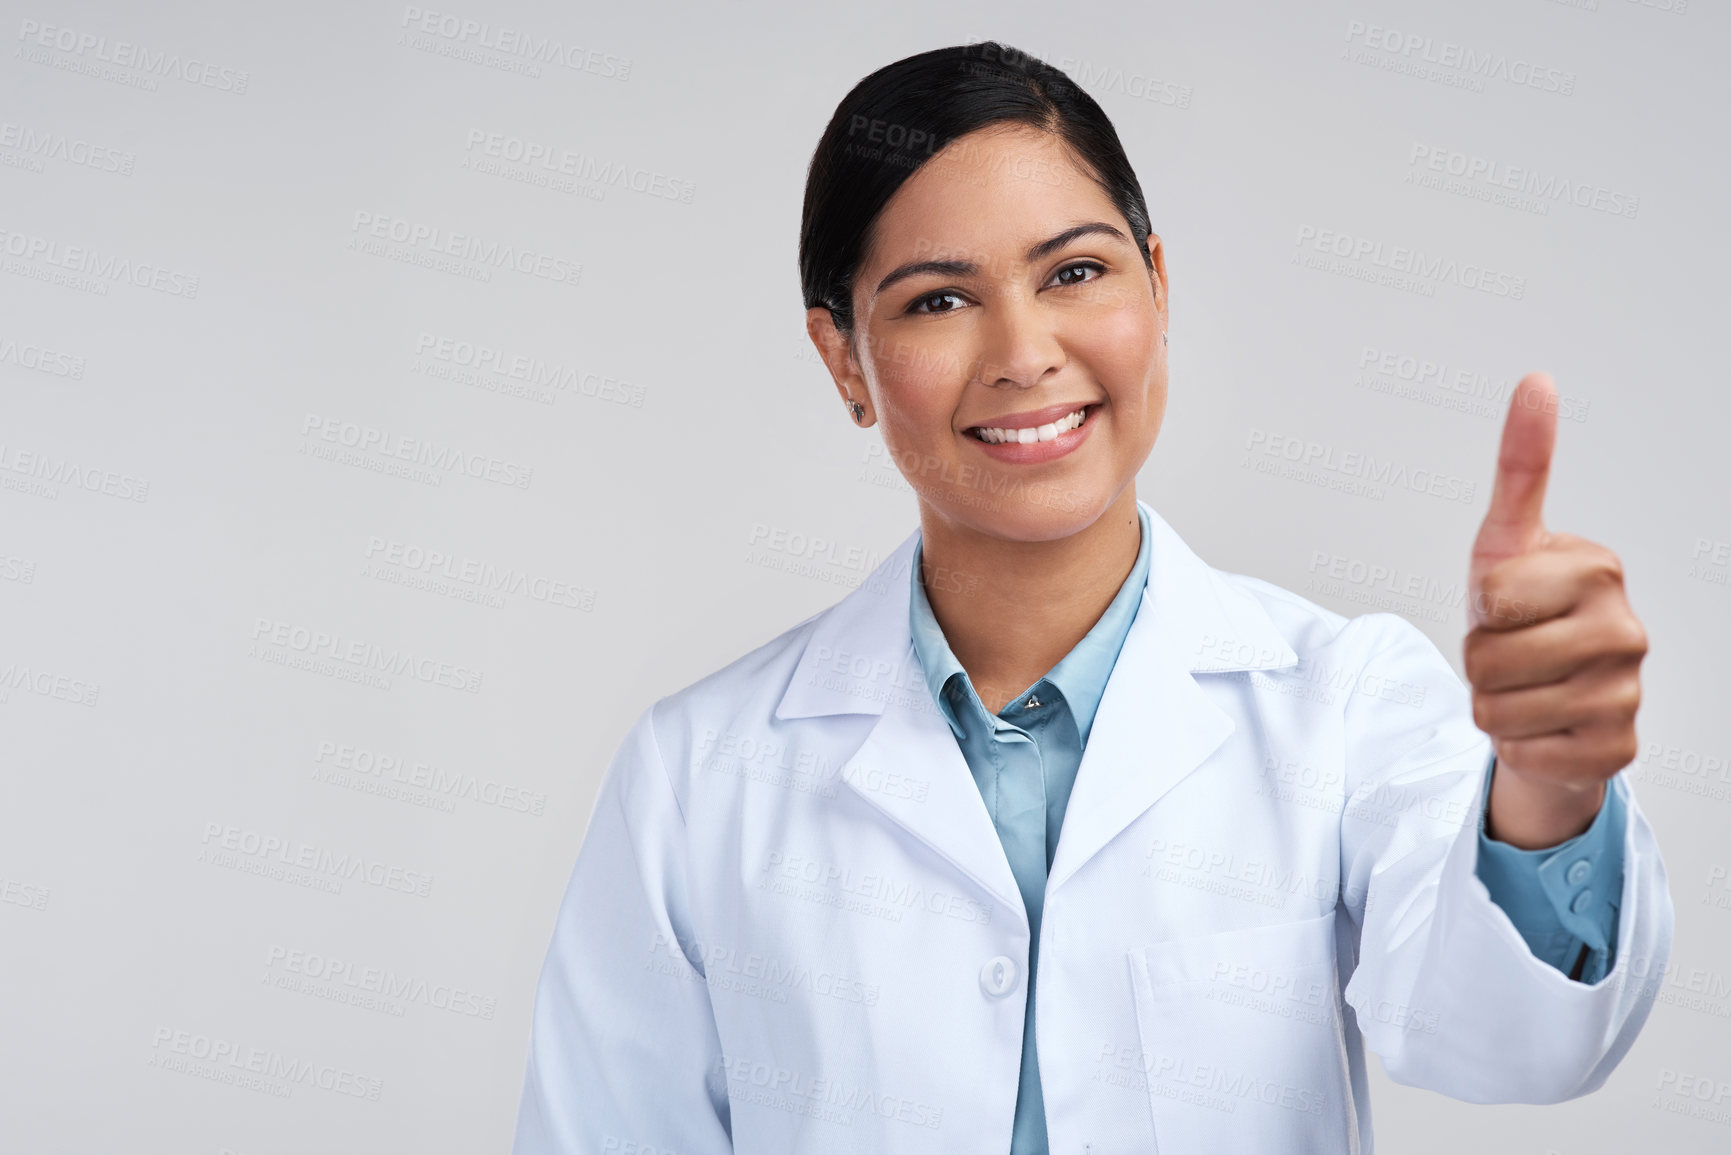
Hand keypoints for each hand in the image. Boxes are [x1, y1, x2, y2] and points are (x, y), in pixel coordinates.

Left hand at [1464, 373, 1647, 848]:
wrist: (1544, 697)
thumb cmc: (1521, 613)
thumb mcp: (1507, 540)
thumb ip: (1522, 466)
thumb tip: (1536, 380)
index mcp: (1598, 569)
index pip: (1489, 598)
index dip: (1478, 609)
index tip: (1505, 605)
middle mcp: (1626, 629)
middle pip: (1488, 659)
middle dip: (1479, 662)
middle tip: (1508, 653)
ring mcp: (1630, 692)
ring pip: (1497, 711)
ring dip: (1493, 706)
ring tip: (1522, 688)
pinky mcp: (1616, 749)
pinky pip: (1524, 754)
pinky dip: (1518, 747)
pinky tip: (1543, 726)